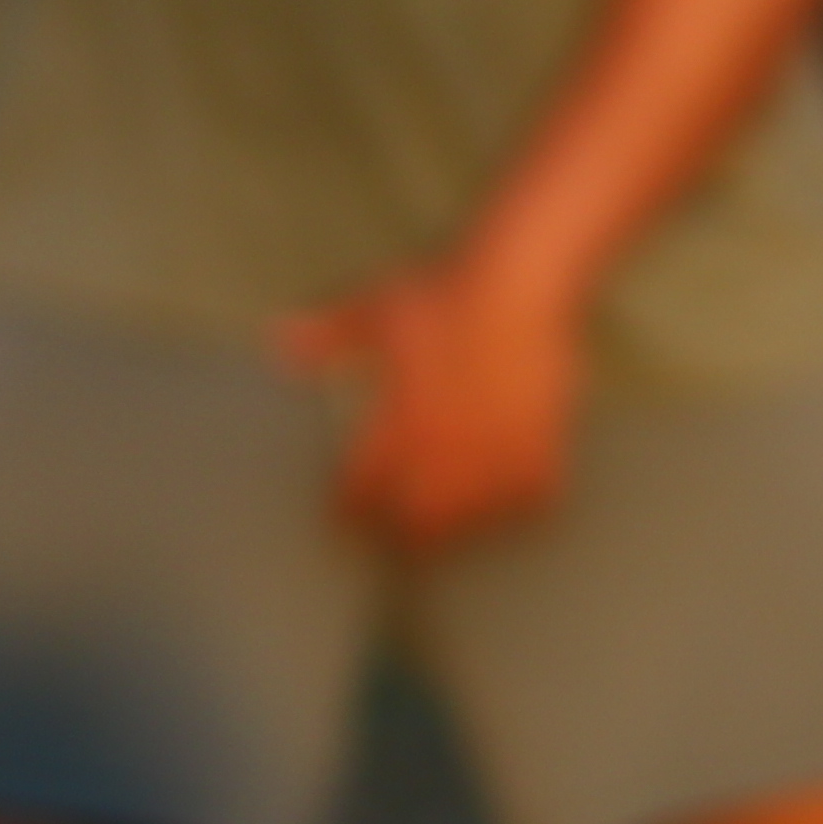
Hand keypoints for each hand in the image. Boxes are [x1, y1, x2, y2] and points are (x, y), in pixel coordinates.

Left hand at [278, 247, 584, 551]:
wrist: (520, 286)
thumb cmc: (445, 295)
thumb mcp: (374, 309)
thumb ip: (328, 336)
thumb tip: (278, 344)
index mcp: (402, 419)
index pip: (365, 487)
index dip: (348, 510)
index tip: (337, 520)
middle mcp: (450, 447)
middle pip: (416, 521)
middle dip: (394, 533)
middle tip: (381, 537)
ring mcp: (500, 456)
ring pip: (469, 524)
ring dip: (446, 532)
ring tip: (430, 535)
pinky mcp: (543, 453)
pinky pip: (525, 508)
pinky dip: (506, 516)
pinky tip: (493, 512)